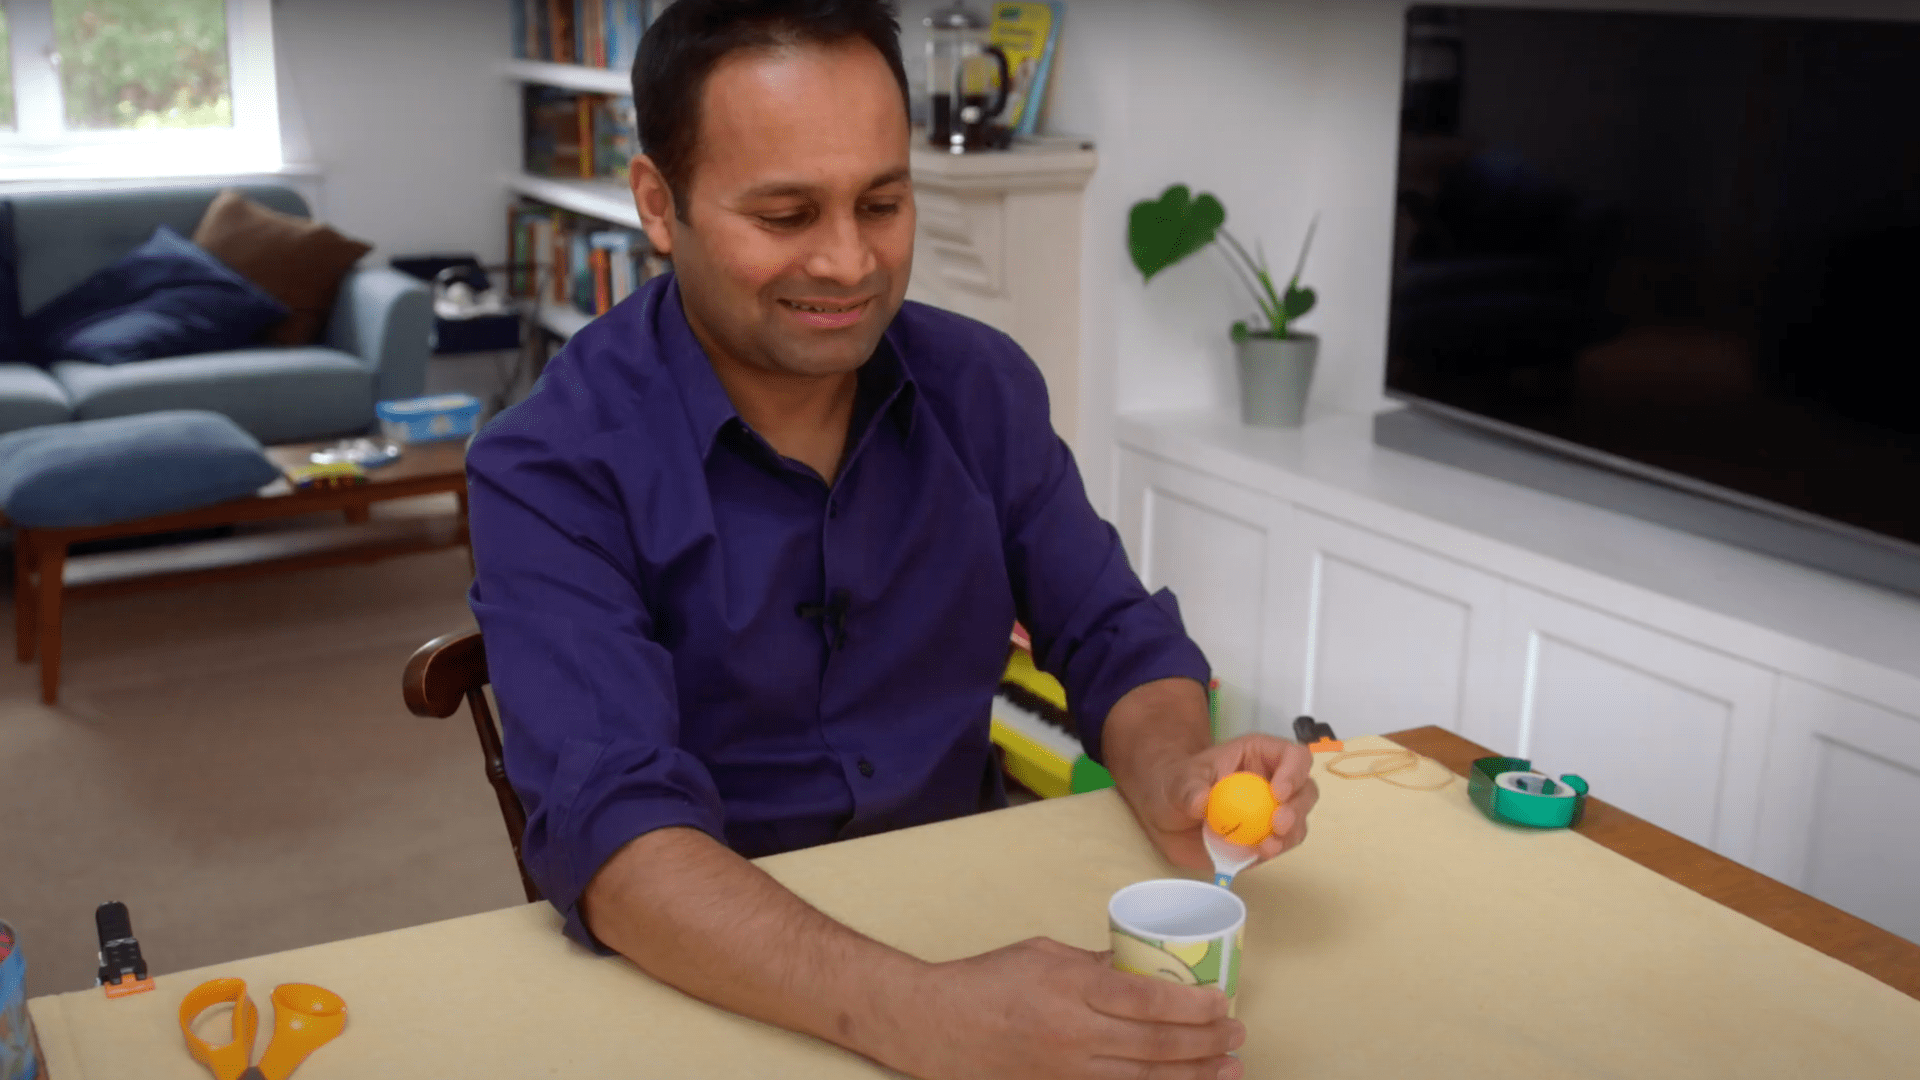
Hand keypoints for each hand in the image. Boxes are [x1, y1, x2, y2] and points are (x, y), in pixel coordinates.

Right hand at [894, 937, 1244, 1079]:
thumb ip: (1096, 963)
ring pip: (1145, 1079)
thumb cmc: (989, 981)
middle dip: (1207, 1042)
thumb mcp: (1046, 954)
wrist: (938, 1026)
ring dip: (1194, 1075)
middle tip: (1238, 1033)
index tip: (1223, 1000)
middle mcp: (1073, 1034)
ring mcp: (1068, 1070)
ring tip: (1229, 1067)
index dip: (1192, 1005)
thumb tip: (1145, 966)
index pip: (1145, 1001)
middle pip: (1155, 1046)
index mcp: (1071, 988)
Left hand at [1125, 734, 1319, 873]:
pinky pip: (1280, 846)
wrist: (1166, 816)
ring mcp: (1270, 813)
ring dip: (1289, 835)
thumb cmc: (1175, 785)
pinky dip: (1274, 851)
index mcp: (1258, 756)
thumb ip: (1187, 789)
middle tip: (1277, 824)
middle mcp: (1273, 782)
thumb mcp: (1176, 781)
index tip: (1278, 793)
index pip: (1293, 755)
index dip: (1294, 772)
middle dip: (1297, 808)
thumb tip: (1201, 802)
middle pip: (1305, 790)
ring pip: (1298, 822)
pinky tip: (1259, 854)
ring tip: (1267, 846)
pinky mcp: (1264, 839)